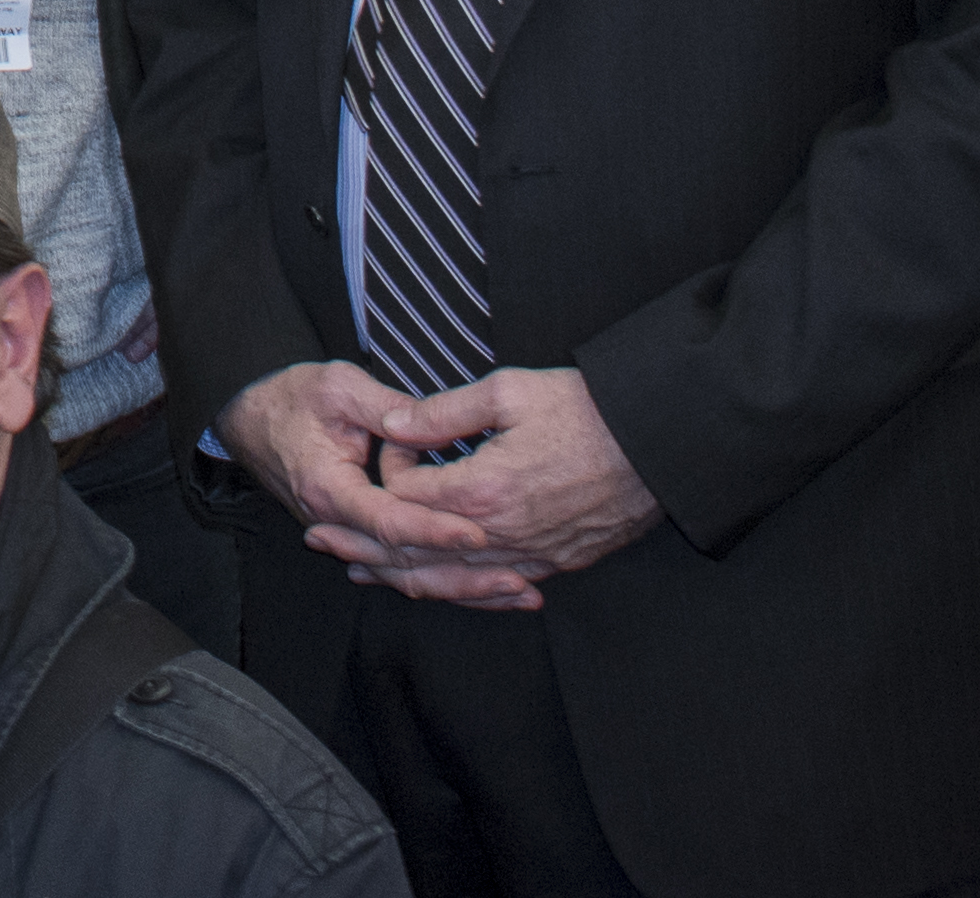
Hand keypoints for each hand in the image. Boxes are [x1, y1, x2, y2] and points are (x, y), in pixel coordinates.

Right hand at [214, 361, 538, 603]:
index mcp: (331, 489)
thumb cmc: (289, 399)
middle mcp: (338, 522)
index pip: (389, 522)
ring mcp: (348, 535)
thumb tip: (427, 422)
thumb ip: (385, 407)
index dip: (434, 530)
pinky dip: (444, 581)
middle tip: (519, 582)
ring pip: (407, 578)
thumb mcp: (336, 386)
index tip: (477, 532)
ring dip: (463, 588)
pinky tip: (485, 589)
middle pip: (404, 565)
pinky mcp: (360, 536)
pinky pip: (403, 570)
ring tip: (517, 593)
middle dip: (464, 576)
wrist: (248, 419)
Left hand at [376, 366, 662, 587]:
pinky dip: (455, 588)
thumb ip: (445, 412)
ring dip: (400, 575)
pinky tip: (435, 586)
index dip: (389, 469)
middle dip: (363, 543)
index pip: (409, 494)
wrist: (661, 444)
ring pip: (450, 578)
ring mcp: (530, 555)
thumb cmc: (589, 410)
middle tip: (318, 538)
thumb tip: (394, 422)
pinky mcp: (556, 563)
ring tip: (360, 571)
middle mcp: (500, 534)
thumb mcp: (511, 391)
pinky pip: (492, 586)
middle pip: (416, 549)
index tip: (390, 444)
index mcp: (482, 489)